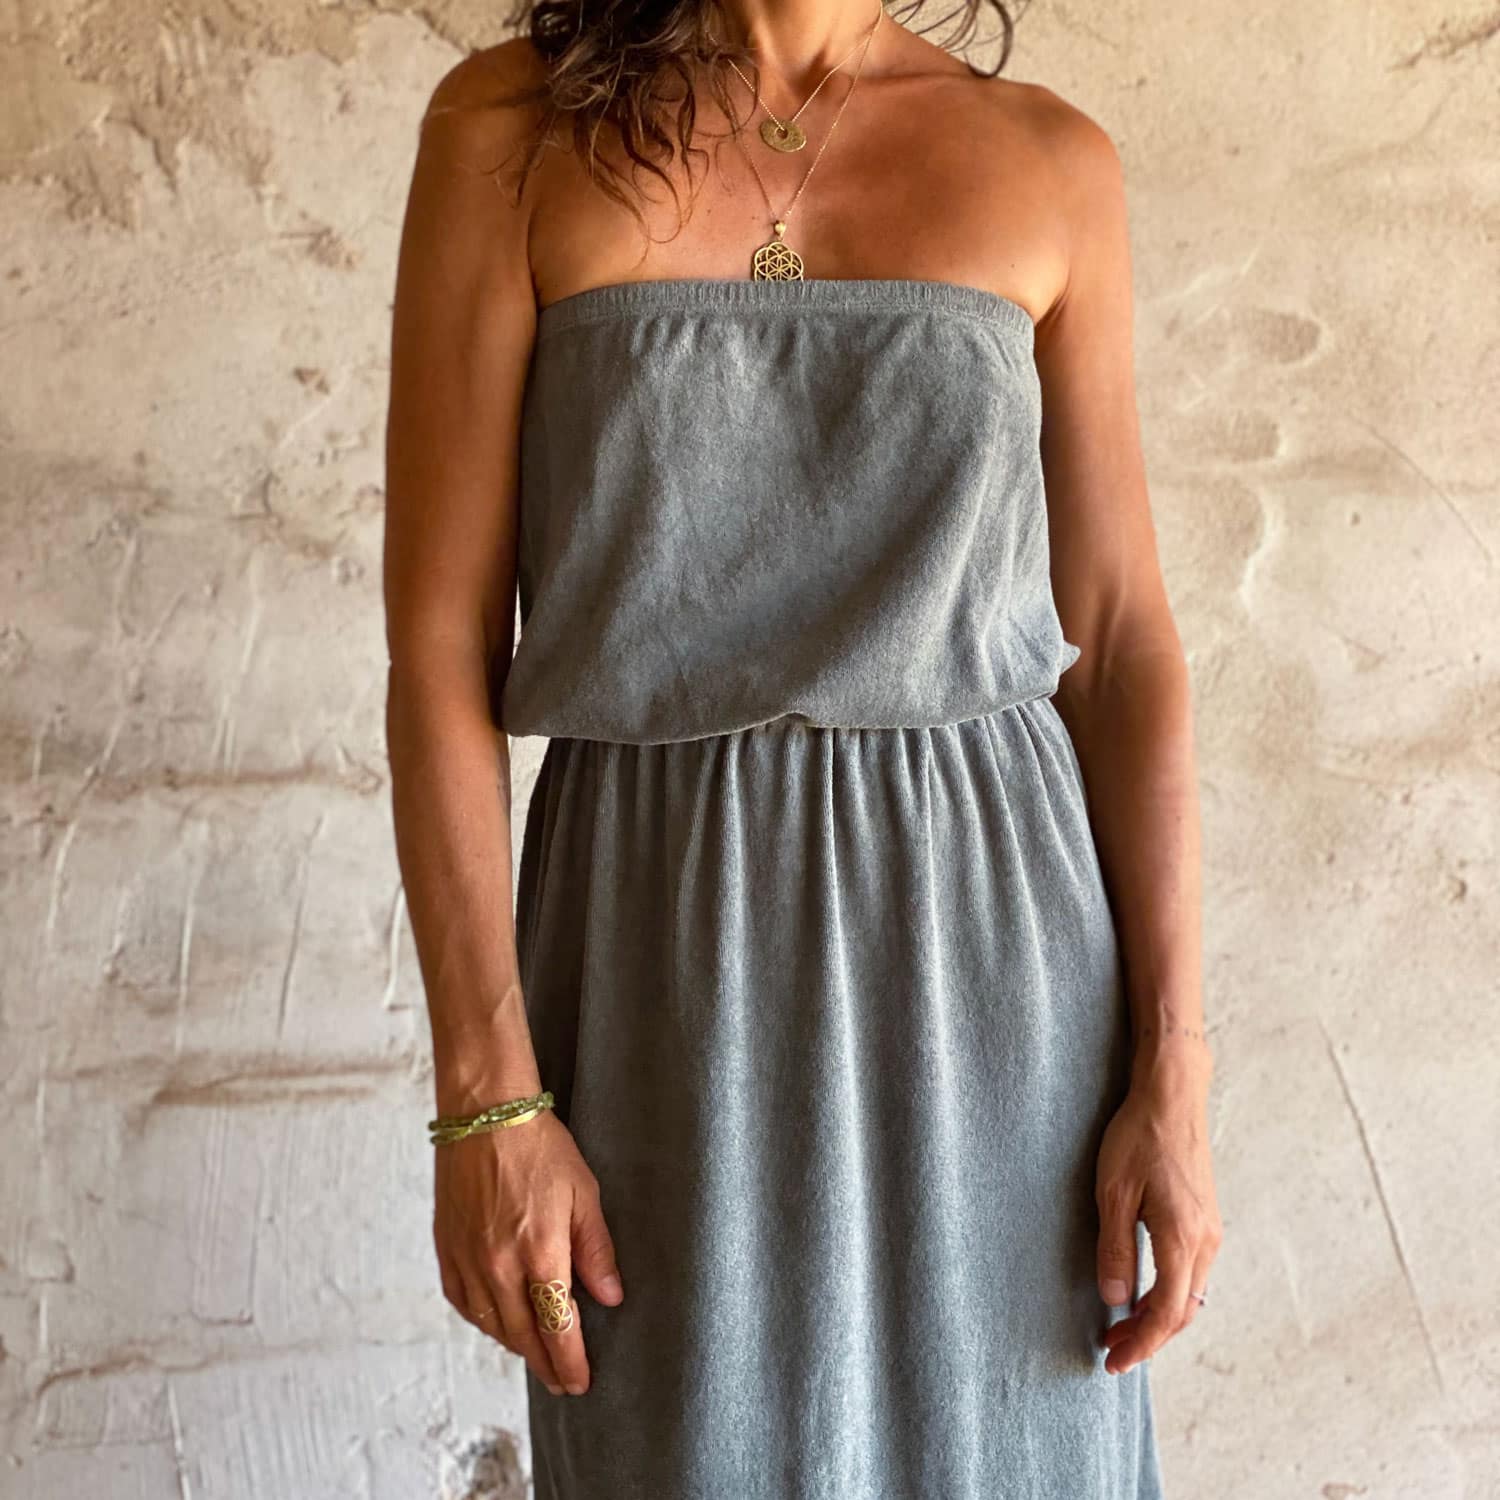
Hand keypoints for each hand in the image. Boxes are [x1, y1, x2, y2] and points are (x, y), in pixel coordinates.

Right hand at [433, 1107, 624, 1395]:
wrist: (484, 1116)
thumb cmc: (539, 1148)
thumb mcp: (583, 1193)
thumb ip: (596, 1250)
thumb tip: (610, 1297)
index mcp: (540, 1254)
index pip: (558, 1329)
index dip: (570, 1362)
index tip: (580, 1382)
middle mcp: (499, 1268)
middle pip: (524, 1337)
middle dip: (546, 1365)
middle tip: (562, 1381)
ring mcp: (468, 1262)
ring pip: (493, 1326)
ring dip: (517, 1345)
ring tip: (536, 1353)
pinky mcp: (447, 1252)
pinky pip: (464, 1304)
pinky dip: (484, 1321)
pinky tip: (498, 1322)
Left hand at [1094, 1057, 1221, 1374]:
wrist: (1172, 1096)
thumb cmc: (1138, 1136)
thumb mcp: (1113, 1192)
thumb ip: (1116, 1247)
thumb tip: (1115, 1298)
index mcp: (1183, 1238)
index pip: (1167, 1313)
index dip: (1142, 1343)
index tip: (1114, 1361)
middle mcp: (1205, 1242)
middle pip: (1183, 1311)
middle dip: (1148, 1338)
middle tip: (1111, 1351)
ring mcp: (1210, 1231)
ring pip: (1190, 1294)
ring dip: (1158, 1317)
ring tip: (1121, 1326)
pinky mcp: (1206, 1219)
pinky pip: (1192, 1273)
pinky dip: (1168, 1294)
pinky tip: (1143, 1291)